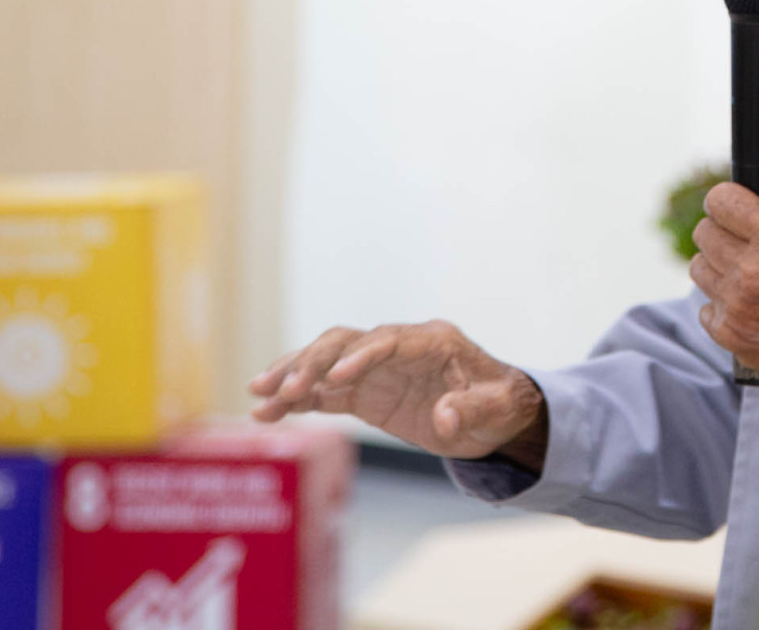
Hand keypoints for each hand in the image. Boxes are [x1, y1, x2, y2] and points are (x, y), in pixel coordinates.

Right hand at [248, 320, 546, 465]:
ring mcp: (377, 369)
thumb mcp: (498, 409)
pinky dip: (297, 400)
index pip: (389, 339)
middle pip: (346, 343)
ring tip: (258, 396)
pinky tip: (267, 413)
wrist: (496, 415)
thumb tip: (444, 419)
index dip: (361, 356)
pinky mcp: (365, 392)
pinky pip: (324, 392)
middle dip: (313, 362)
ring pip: (326, 362)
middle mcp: (398, 348)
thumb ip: (472, 410)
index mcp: (433, 342)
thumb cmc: (501, 405)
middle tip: (283, 389)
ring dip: (293, 376)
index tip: (335, 380)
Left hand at [690, 126, 758, 390]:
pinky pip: (704, 306)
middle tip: (753, 240)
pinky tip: (754, 303)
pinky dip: (724, 302)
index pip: (720, 200)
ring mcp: (738, 307)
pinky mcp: (732, 336)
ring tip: (753, 271)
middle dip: (726, 229)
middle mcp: (752, 273)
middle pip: (704, 232)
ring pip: (699, 267)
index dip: (731, 199)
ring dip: (721, 264)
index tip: (744, 208)